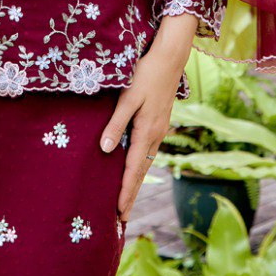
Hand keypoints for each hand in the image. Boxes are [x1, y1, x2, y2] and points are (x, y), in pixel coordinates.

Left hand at [99, 12, 196, 220]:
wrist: (170, 58)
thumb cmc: (145, 73)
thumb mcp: (127, 97)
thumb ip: (115, 123)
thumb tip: (104, 150)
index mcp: (147, 131)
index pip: (133, 169)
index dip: (125, 191)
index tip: (118, 212)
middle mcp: (156, 135)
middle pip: (141, 171)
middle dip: (131, 194)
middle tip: (121, 218)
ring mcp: (160, 129)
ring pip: (146, 162)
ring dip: (136, 181)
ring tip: (126, 199)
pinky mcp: (159, 122)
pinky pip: (148, 151)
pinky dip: (140, 165)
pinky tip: (135, 168)